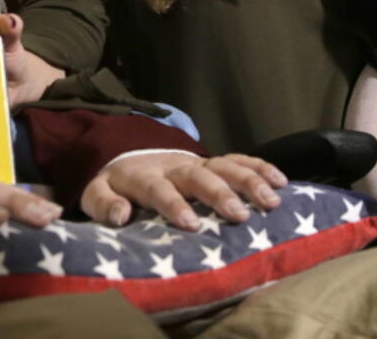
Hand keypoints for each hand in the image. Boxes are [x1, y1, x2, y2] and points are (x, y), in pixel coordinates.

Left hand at [81, 152, 285, 229]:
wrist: (128, 152)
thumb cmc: (115, 184)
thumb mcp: (95, 192)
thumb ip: (103, 204)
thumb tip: (120, 216)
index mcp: (142, 176)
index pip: (157, 188)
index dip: (173, 203)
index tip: (190, 224)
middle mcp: (173, 165)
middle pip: (198, 175)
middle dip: (218, 193)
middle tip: (238, 215)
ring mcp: (196, 161)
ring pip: (224, 165)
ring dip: (248, 181)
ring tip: (271, 201)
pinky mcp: (212, 161)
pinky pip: (238, 160)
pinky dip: (260, 168)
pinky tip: (281, 182)